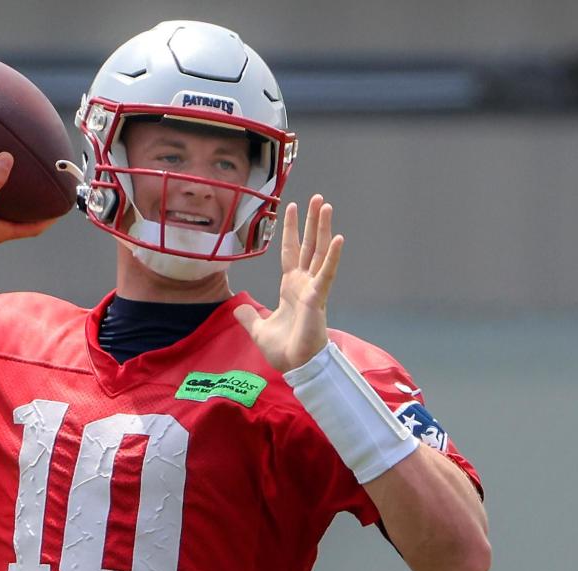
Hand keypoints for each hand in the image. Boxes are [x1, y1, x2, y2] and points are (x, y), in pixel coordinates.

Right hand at [0, 152, 58, 243]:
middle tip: (46, 191)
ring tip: (25, 181)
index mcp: (0, 231)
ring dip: (16, 199)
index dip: (49, 220)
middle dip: (35, 208)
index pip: (33, 229)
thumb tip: (8, 158)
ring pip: (5, 210)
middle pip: (22, 220)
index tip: (61, 207)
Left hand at [233, 194, 343, 372]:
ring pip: (319, 252)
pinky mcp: (318, 299)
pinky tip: (338, 238)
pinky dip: (332, 257)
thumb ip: (250, 317)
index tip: (291, 207)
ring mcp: (313, 289)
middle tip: (317, 198)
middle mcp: (303, 283)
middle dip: (311, 222)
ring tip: (326, 206)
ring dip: (323, 229)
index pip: (290, 251)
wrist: (295, 366)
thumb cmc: (284, 350)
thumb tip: (239, 308)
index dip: (290, 230)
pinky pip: (326, 274)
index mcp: (290, 287)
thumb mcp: (259, 329)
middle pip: (308, 245)